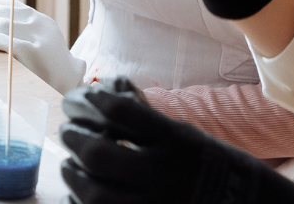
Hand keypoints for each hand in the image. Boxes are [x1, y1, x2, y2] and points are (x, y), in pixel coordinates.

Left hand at [0, 0, 87, 92]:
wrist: (70, 85)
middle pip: (2, 13)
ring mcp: (39, 38)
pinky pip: (11, 43)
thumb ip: (17, 18)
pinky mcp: (37, 54)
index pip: (6, 4)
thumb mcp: (35, 36)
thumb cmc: (48, 64)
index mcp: (37, 19)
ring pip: (4, 24)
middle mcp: (39, 23)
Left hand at [59, 77, 293, 203]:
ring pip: (95, 193)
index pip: (121, 111)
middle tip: (66, 133)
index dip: (96, 102)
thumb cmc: (227, 172)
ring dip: (74, 176)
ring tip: (69, 166)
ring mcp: (156, 203)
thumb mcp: (193, 140)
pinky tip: (79, 196)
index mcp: (177, 140)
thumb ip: (154, 128)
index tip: (87, 99)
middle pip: (100, 155)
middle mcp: (164, 172)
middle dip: (75, 142)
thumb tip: (113, 102)